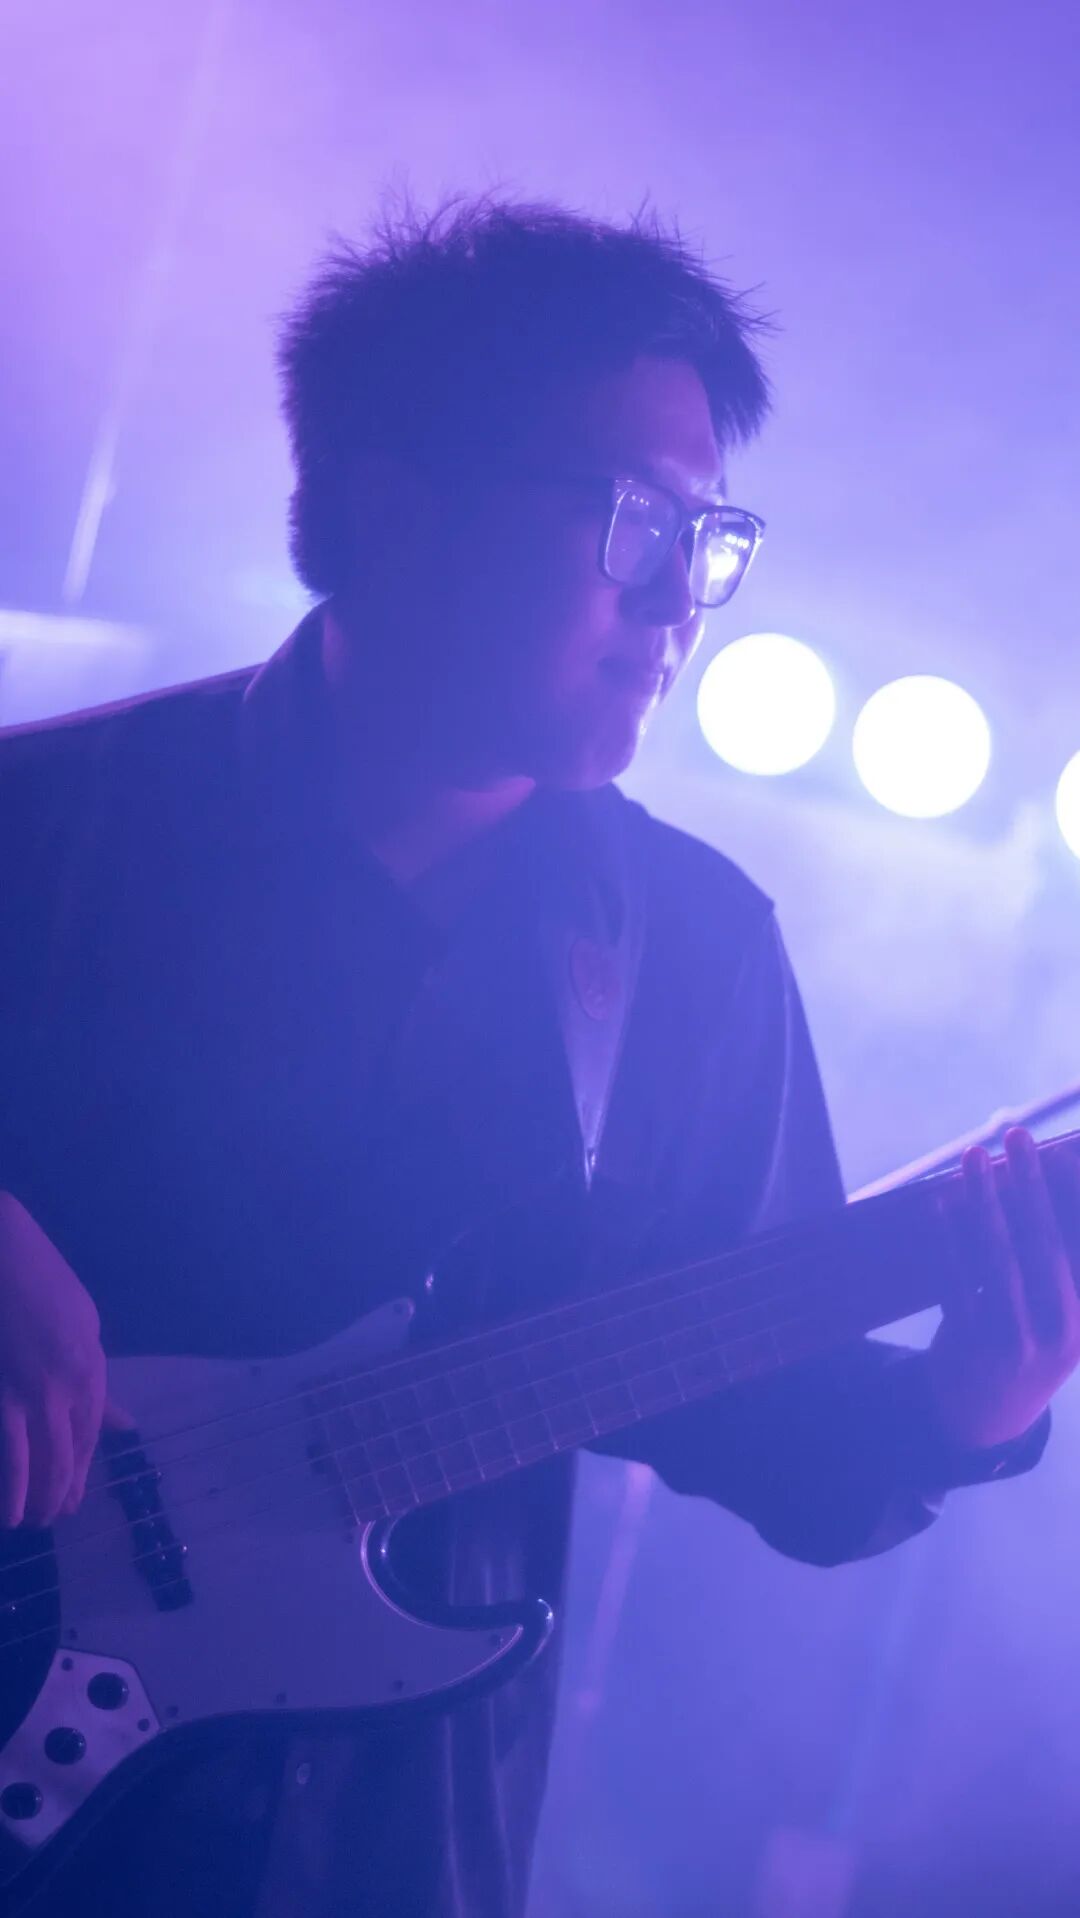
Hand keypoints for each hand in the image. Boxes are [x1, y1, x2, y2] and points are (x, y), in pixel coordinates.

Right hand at [0, 1193, 127, 1527]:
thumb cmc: (38, 1280)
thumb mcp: (80, 1322)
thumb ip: (93, 1373)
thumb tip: (121, 1420)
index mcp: (90, 1363)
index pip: (91, 1428)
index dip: (81, 1464)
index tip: (74, 1492)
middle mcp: (67, 1381)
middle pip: (69, 1448)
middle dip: (63, 1487)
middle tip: (55, 1516)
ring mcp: (29, 1388)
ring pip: (41, 1456)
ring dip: (38, 1495)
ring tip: (32, 1522)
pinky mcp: (0, 1391)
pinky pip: (10, 1447)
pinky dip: (13, 1482)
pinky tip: (10, 1511)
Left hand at [927, 1128, 1079, 1452]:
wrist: (987, 1418)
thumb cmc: (1028, 1342)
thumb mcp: (1059, 1313)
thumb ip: (1054, 1262)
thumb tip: (1032, 1183)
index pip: (1079, 1242)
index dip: (1075, 1196)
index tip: (1071, 1153)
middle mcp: (1066, 1330)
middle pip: (1046, 1238)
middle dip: (1032, 1181)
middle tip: (1018, 1133)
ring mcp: (1020, 1341)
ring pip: (1000, 1256)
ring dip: (984, 1199)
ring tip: (973, 1155)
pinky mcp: (976, 1346)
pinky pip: (958, 1281)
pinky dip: (947, 1239)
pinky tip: (939, 1204)